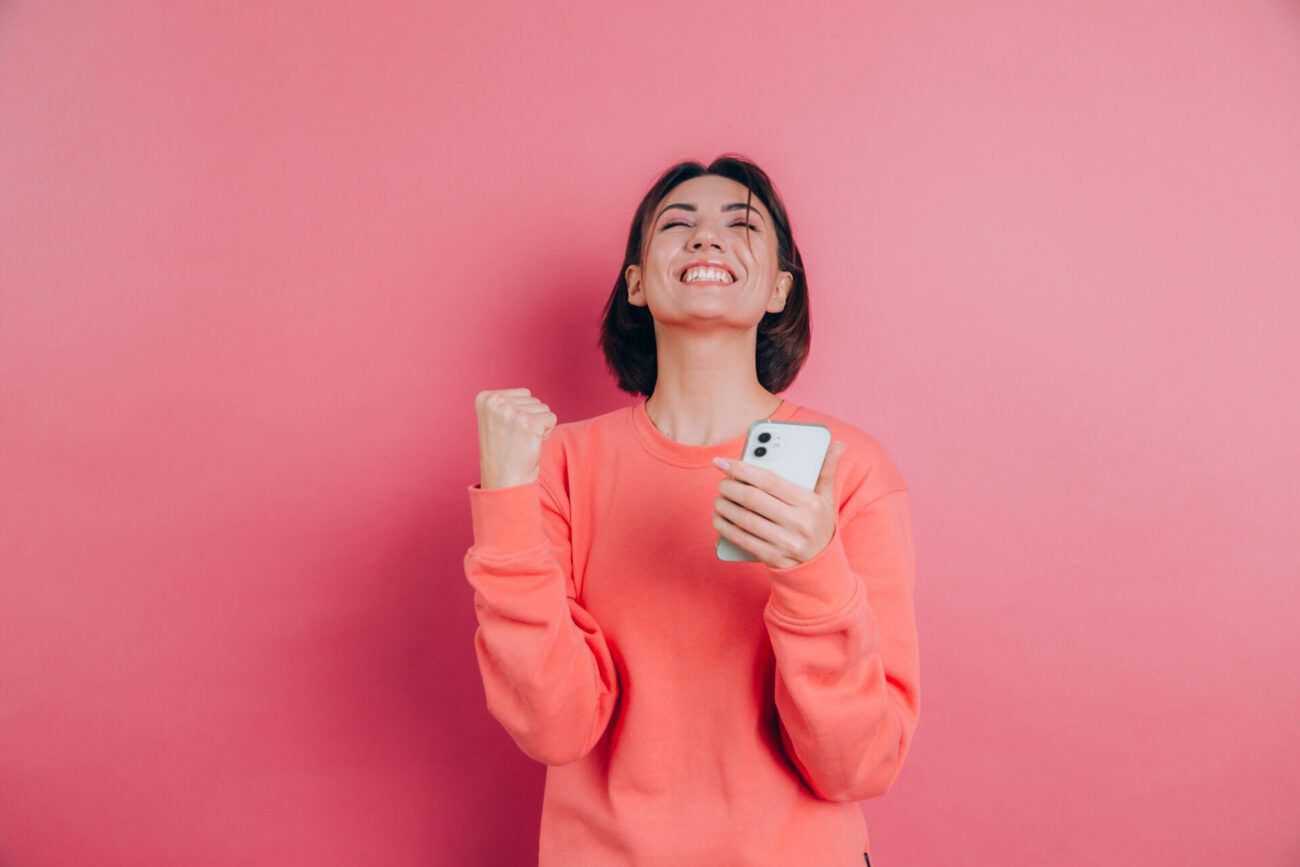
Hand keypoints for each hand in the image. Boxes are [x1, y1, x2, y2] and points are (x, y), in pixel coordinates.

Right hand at [475, 388, 556, 489]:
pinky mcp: (529, 423)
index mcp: (485, 398)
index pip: (523, 394)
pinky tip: (531, 445)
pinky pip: (551, 418)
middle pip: (534, 400)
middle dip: (530, 420)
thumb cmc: (502, 454)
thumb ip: (506, 403)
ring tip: (522, 443)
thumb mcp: (494, 421)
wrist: (503, 483)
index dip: (521, 414)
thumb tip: (528, 394)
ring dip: (538, 427)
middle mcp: (496, 402)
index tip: (507, 431)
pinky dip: (546, 433)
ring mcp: (512, 412)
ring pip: (544, 408)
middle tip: (516, 440)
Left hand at [711, 441, 846, 569]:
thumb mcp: (826, 499)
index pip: (769, 480)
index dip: (742, 469)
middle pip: (753, 499)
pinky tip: (718, 518)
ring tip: (718, 498)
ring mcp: (785, 542)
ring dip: (724, 507)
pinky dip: (725, 527)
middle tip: (721, 481)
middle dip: (730, 487)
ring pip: (744, 520)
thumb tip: (837, 445)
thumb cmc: (820, 525)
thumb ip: (827, 471)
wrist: (821, 567)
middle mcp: (798, 523)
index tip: (723, 462)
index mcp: (809, 503)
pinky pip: (741, 539)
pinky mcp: (772, 558)